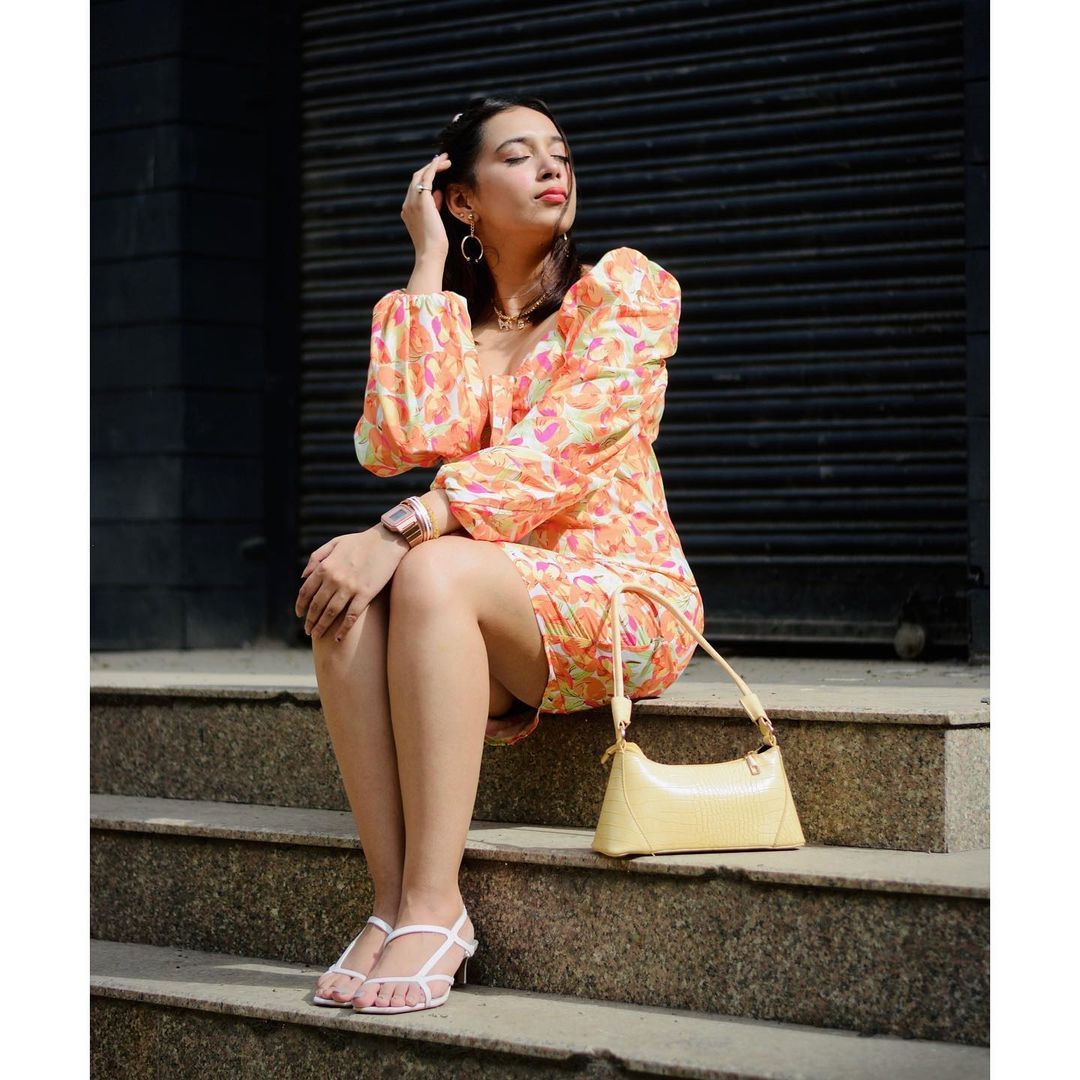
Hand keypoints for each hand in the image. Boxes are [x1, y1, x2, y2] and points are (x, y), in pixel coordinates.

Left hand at [296, 526, 407, 640]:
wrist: (387, 541)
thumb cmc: (360, 541)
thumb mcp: (334, 543)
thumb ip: (315, 557)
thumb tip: (302, 576)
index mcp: (325, 566)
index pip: (306, 592)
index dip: (300, 606)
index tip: (300, 615)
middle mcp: (334, 578)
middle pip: (316, 605)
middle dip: (309, 620)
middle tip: (307, 630)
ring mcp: (350, 587)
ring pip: (330, 613)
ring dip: (321, 627)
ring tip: (317, 636)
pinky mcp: (366, 594)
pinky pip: (351, 616)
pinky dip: (343, 629)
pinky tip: (337, 638)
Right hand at [401, 152, 452, 258]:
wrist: (431, 253)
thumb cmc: (435, 244)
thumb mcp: (434, 222)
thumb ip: (434, 207)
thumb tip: (439, 192)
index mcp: (408, 211)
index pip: (415, 188)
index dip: (426, 177)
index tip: (437, 170)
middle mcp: (407, 204)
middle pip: (416, 178)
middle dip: (430, 167)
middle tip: (443, 160)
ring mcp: (412, 201)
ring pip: (420, 175)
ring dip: (433, 165)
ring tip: (446, 159)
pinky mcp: (422, 200)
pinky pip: (427, 177)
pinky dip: (434, 167)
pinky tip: (443, 162)